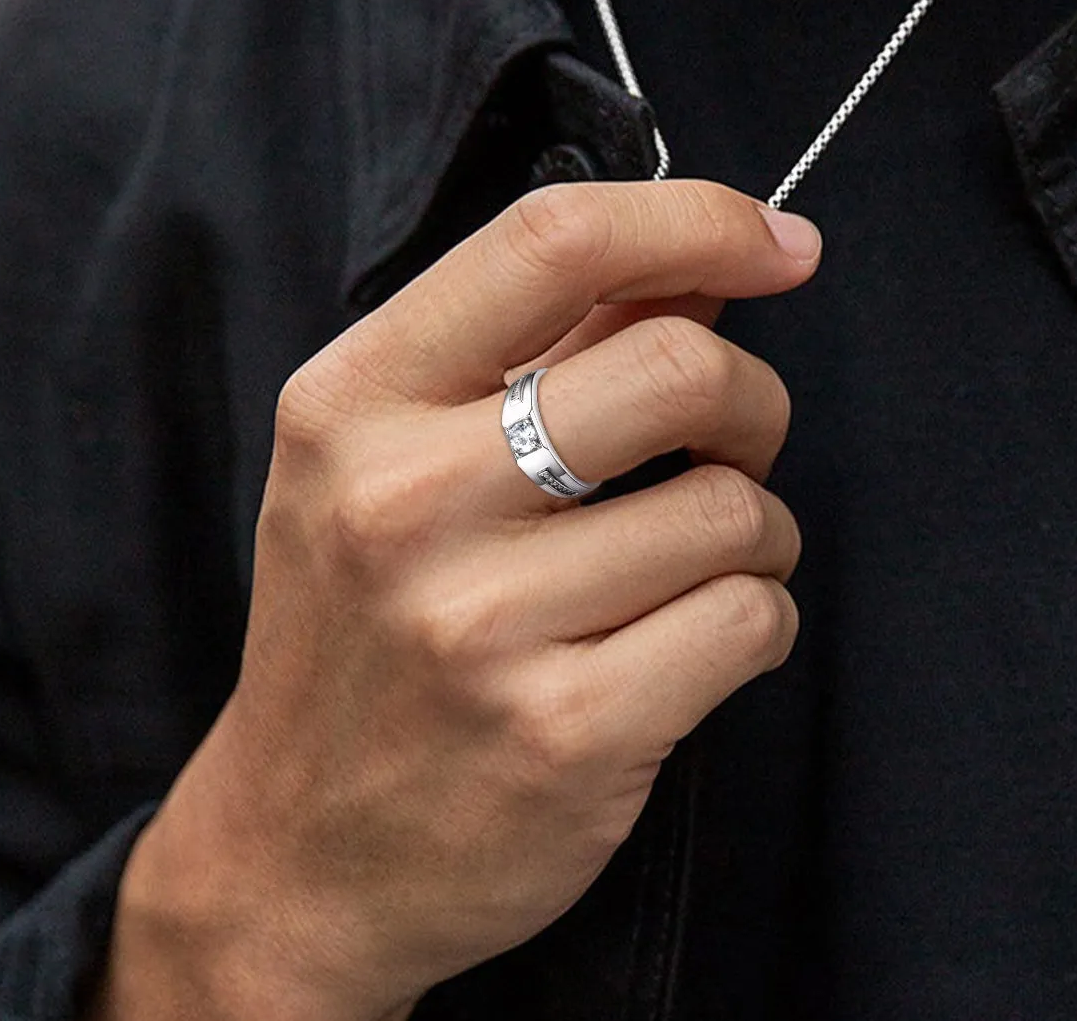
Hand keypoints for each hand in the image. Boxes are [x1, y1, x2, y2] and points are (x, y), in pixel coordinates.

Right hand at [93, 180, 819, 1020]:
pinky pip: (750, 620)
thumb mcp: (390, 459)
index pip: (551, 242)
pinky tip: (688, 641)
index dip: (696, 219)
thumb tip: (707, 260)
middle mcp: (403, 500)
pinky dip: (755, 618)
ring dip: (753, 529)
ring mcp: (481, 624)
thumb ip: (540, 347)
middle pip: (678, 364)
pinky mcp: (566, 733)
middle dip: (748, 396)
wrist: (300, 858)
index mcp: (353, 402)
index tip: (776, 241)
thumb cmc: (363, 630)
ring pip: (735, 507)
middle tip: (727, 440)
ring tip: (688, 564)